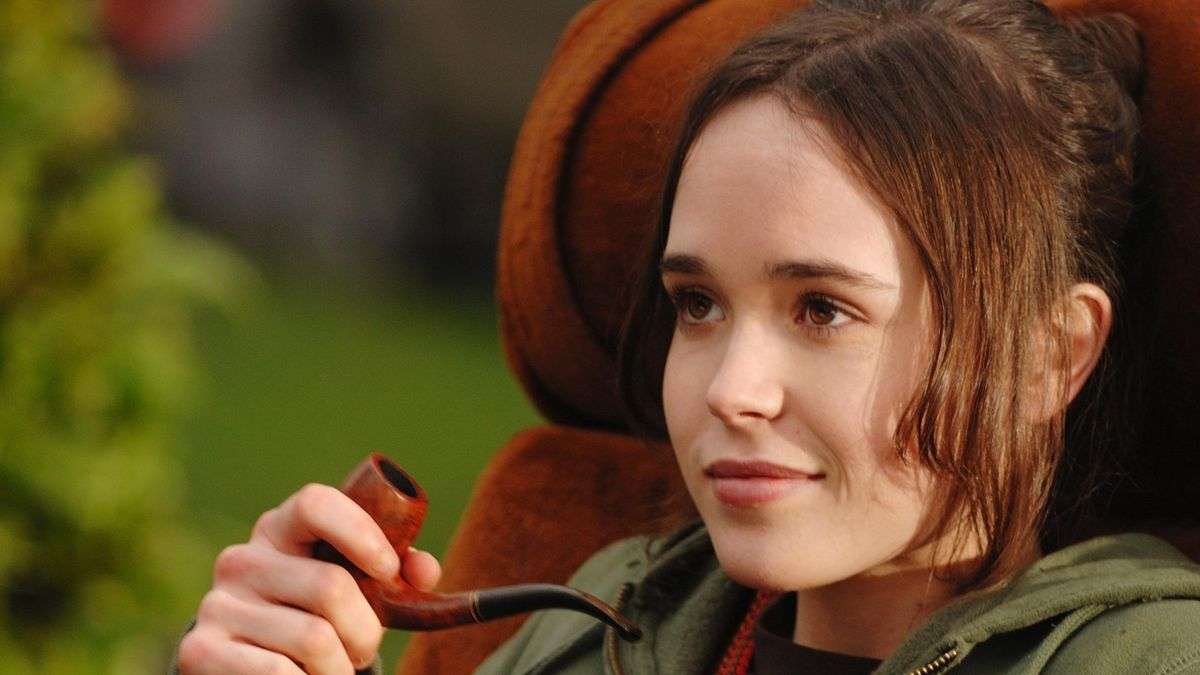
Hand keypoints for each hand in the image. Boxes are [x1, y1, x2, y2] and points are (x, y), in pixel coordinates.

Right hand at [177, 483, 442, 673]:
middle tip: (363, 650)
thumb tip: (423, 570)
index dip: (360, 531)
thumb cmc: (315, 616)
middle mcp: (243, 559)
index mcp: (281, 529)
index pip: (316, 503)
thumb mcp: (353, 587)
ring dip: (339, 668)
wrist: (248, 666)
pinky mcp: (200, 650)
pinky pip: (279, 673)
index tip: (388, 569)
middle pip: (330, 586)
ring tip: (333, 669)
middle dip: (365, 631)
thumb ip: (392, 571)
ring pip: (314, 639)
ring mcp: (217, 604)